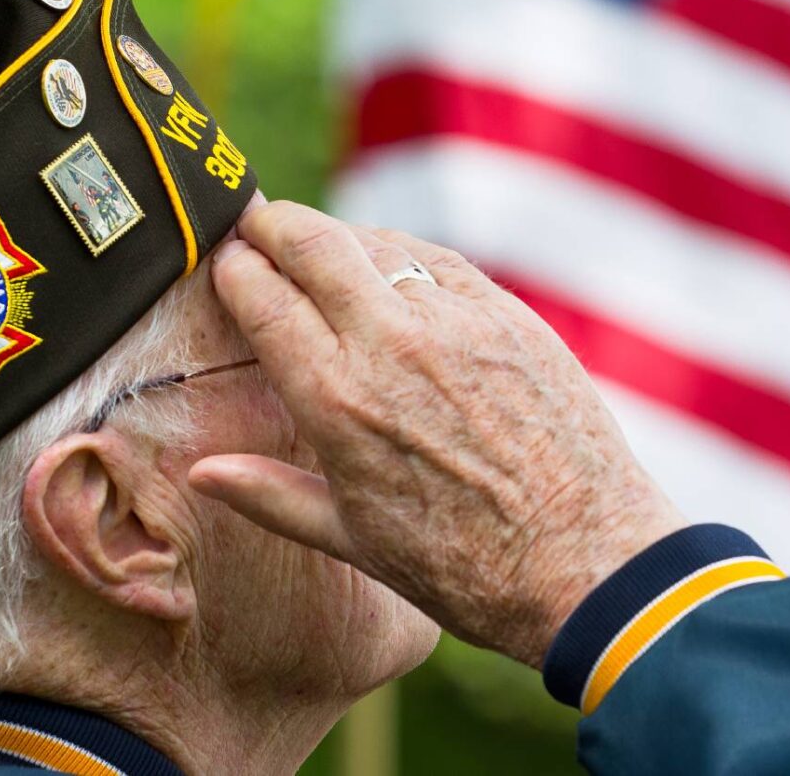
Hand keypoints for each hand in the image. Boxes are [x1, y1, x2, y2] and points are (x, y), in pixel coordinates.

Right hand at [186, 201, 686, 665]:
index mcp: (336, 398)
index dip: (233, 268)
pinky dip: (407, 256)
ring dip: (342, 238)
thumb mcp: (354, 539)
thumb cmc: (465, 567)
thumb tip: (203, 471)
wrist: (586, 561)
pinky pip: (445, 262)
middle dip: (273, 223)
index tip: (224, 263)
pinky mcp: (513, 318)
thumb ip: (271, 495)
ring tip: (321, 247)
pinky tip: (395, 267)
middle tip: (256, 222)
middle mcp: (392, 343)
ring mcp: (459, 322)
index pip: (262, 295)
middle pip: (313, 242)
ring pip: (381, 243)